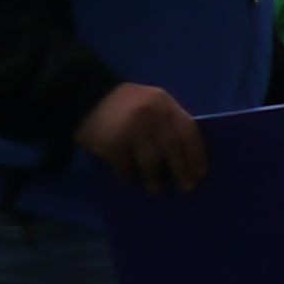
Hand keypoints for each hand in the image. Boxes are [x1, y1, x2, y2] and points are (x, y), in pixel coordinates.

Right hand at [77, 82, 208, 191]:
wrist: (83, 95)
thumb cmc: (125, 104)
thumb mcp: (152, 102)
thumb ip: (168, 121)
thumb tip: (186, 155)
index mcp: (165, 103)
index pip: (188, 130)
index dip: (197, 153)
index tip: (200, 172)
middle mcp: (152, 115)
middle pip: (172, 148)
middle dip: (182, 170)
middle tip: (188, 187)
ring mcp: (132, 129)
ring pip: (151, 160)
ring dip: (155, 178)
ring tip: (156, 189)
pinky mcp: (113, 143)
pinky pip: (126, 166)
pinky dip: (129, 175)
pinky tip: (130, 179)